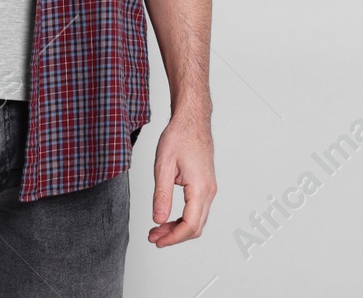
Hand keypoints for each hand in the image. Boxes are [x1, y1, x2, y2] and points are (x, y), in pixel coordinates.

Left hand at [147, 114, 215, 246]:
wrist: (191, 120)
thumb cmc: (179, 136)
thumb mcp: (163, 165)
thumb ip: (161, 195)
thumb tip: (159, 219)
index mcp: (200, 188)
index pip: (190, 225)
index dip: (173, 237)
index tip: (157, 240)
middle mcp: (209, 191)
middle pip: (195, 227)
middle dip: (174, 236)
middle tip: (153, 237)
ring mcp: (209, 189)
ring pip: (197, 220)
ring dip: (178, 228)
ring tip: (157, 229)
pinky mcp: (205, 185)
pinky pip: (197, 210)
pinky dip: (183, 219)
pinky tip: (168, 218)